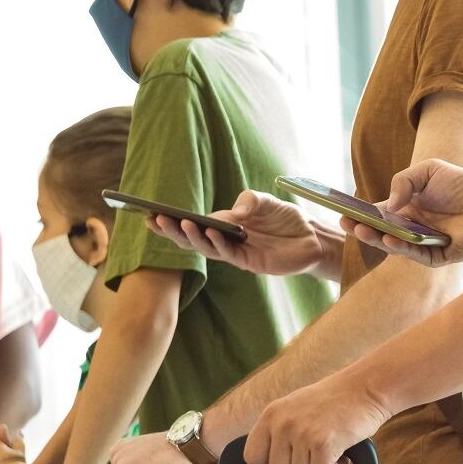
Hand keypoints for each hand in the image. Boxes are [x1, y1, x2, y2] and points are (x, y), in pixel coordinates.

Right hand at [149, 190, 327, 276]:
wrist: (312, 237)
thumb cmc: (286, 219)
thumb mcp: (266, 201)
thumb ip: (249, 201)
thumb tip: (232, 213)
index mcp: (223, 225)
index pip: (192, 224)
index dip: (171, 222)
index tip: (149, 214)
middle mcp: (225, 240)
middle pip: (192, 238)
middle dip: (173, 230)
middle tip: (156, 220)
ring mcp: (236, 253)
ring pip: (207, 248)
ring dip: (193, 237)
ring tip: (182, 223)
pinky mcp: (250, 262)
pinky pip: (229, 254)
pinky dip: (218, 243)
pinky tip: (211, 233)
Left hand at [244, 374, 388, 463]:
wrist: (368, 387)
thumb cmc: (337, 400)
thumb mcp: (296, 407)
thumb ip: (279, 430)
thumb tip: (268, 462)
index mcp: (271, 414)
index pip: (252, 456)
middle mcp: (282, 424)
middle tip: (316, 455)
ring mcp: (302, 433)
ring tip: (333, 447)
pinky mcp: (323, 443)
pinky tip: (343, 453)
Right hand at [347, 159, 462, 266]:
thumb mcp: (429, 170)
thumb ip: (404, 181)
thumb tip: (388, 205)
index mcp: (408, 209)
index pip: (378, 215)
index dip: (360, 215)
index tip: (342, 212)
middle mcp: (413, 228)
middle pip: (382, 233)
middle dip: (362, 229)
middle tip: (347, 224)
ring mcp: (425, 243)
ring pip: (395, 246)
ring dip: (378, 239)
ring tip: (363, 231)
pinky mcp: (440, 256)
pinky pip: (417, 255)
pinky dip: (402, 248)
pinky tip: (390, 239)